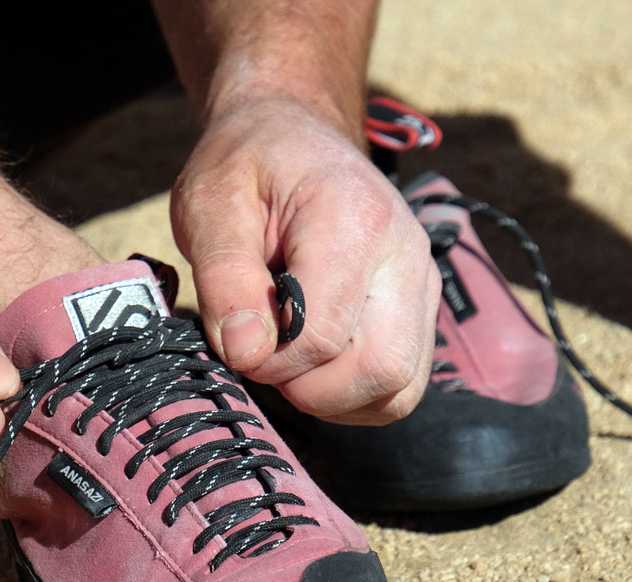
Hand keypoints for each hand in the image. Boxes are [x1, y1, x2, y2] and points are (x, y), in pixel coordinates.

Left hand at [171, 96, 439, 423]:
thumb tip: (246, 353)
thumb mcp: (209, 204)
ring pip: (397, 389)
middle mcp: (405, 254)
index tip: (236, 341)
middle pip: (381, 371)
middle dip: (309, 390)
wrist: (292, 134)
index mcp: (353, 219)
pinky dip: (353, 395)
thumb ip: (223, 279)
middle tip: (263, 356)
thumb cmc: (247, 166)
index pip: (324, 335)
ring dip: (333, 397)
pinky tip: (313, 362)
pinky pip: (400, 386)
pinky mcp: (421, 310)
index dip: (269, 361)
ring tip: (287, 354)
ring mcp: (422, 284)